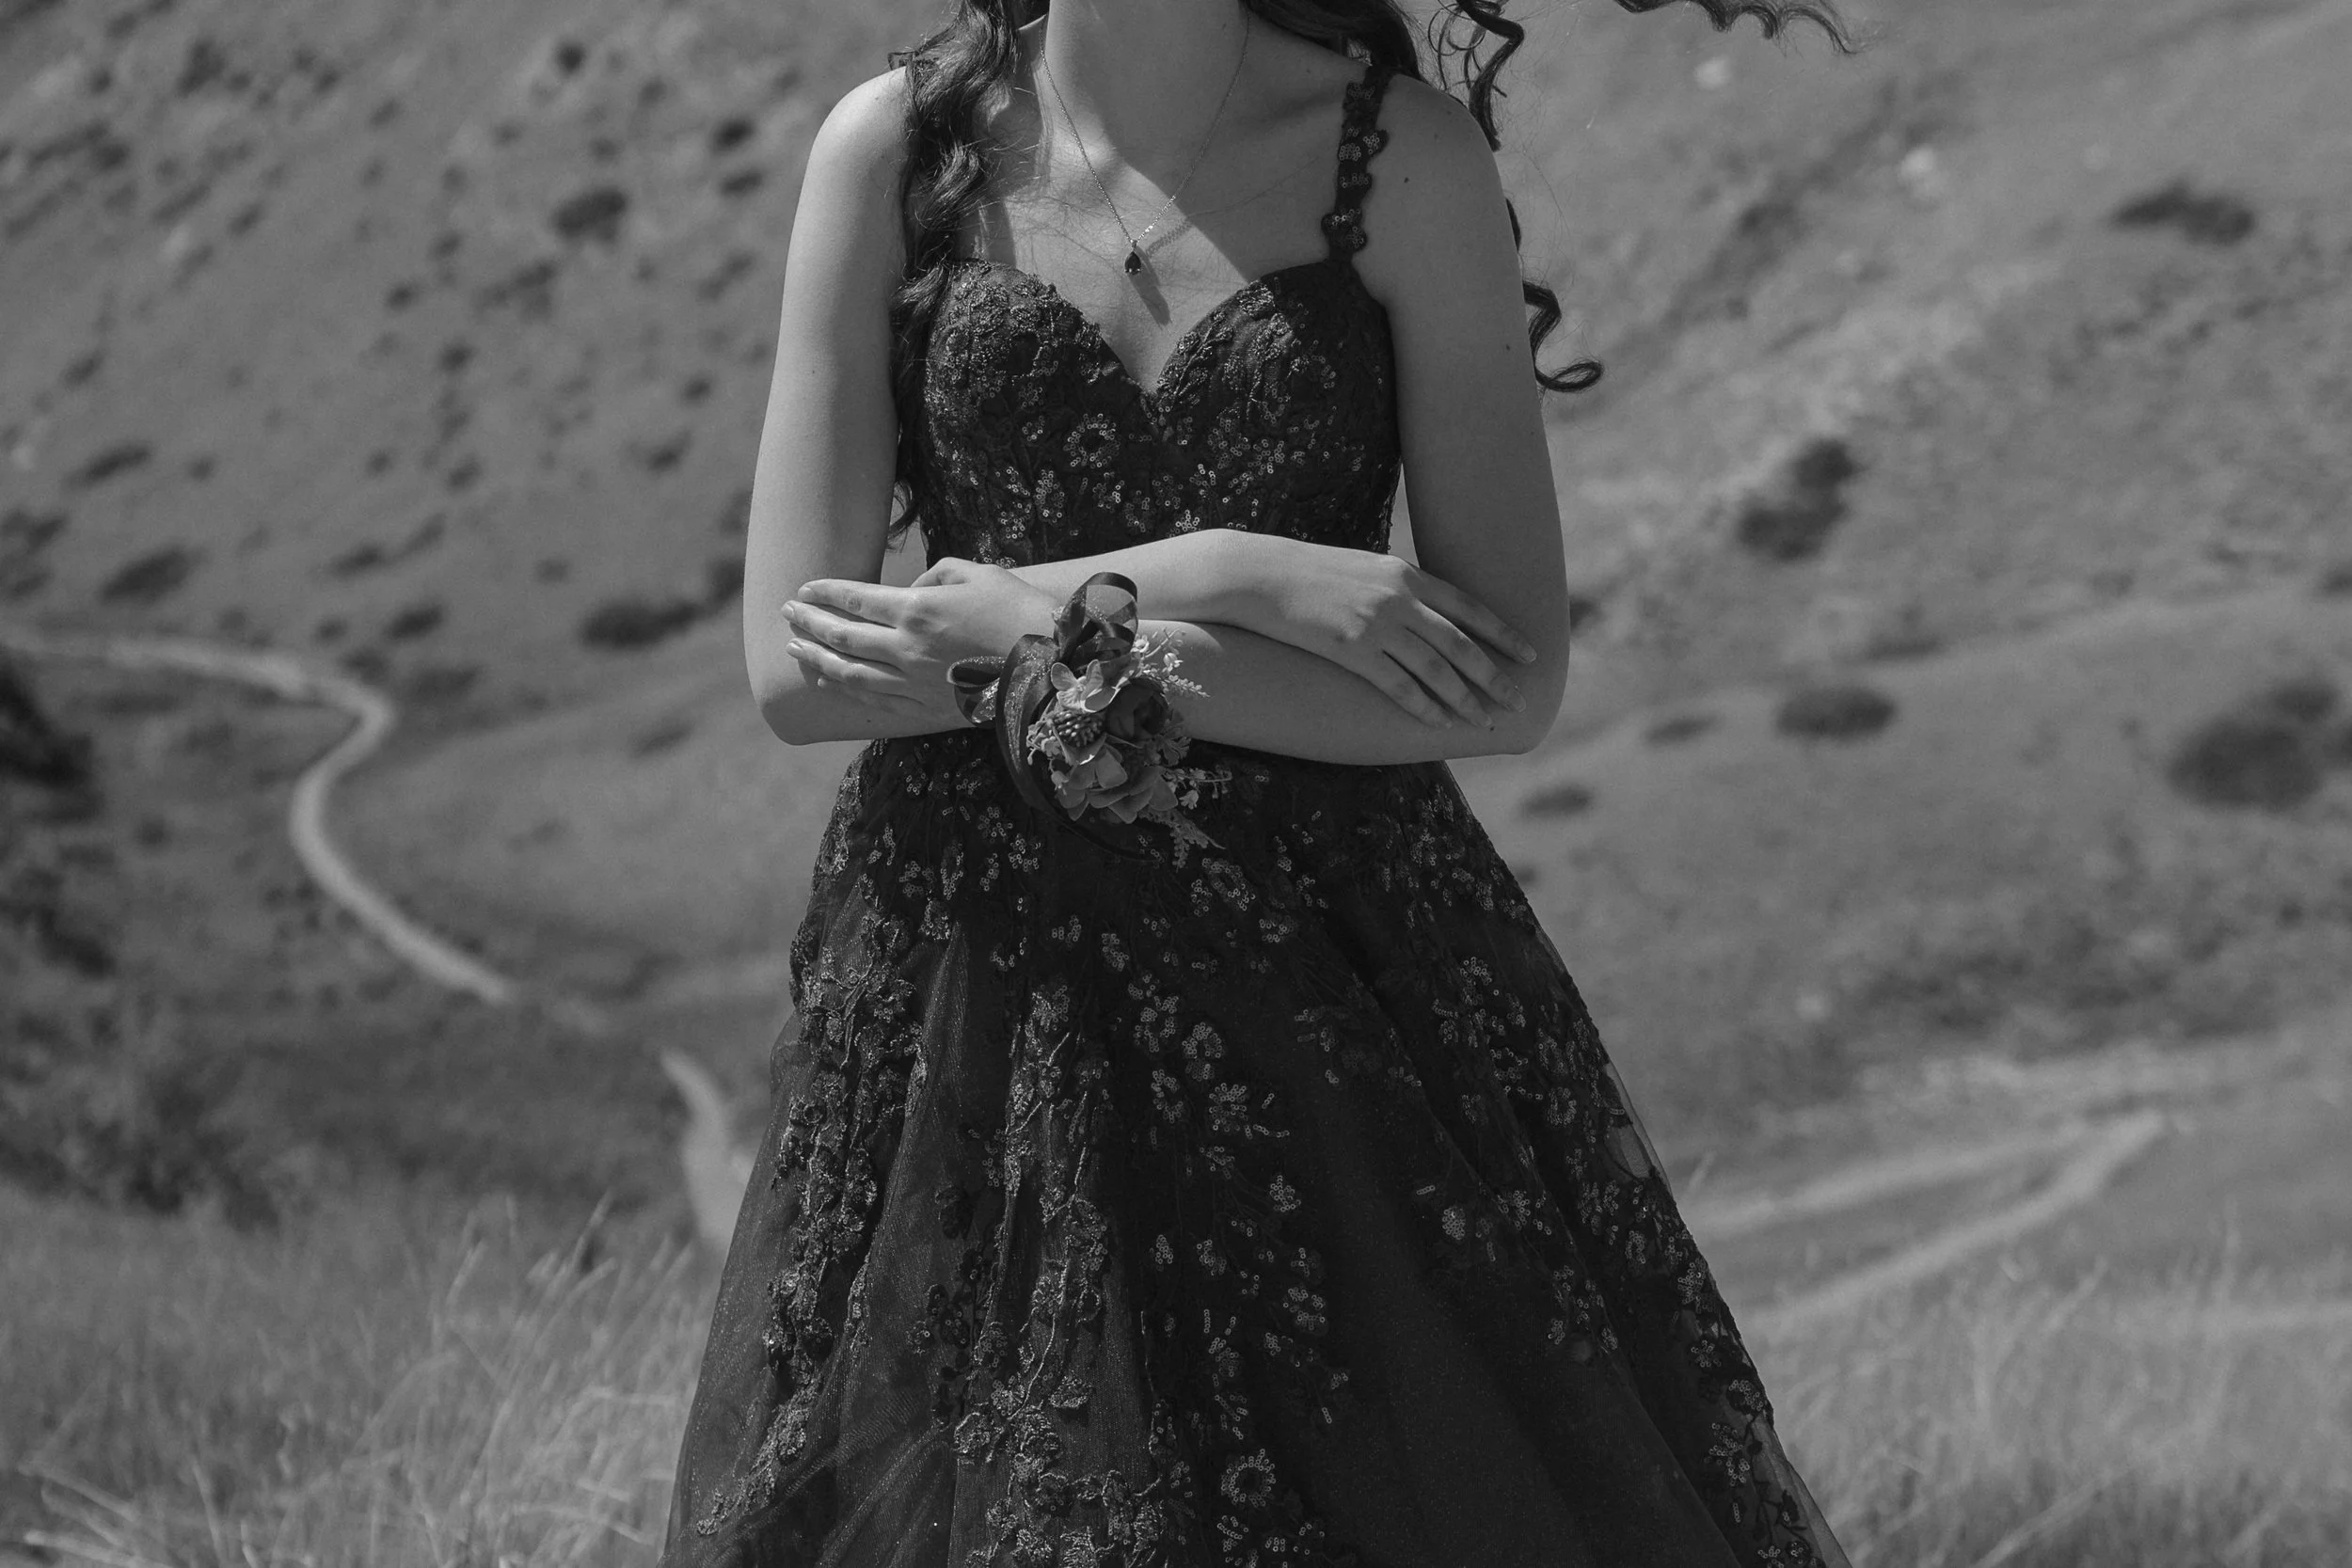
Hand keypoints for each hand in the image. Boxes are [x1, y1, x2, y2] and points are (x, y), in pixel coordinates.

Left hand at [781, 557, 1059, 725]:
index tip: (804, 588)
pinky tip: (829, 680)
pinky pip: (873, 700)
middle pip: (843, 635)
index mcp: (918, 609)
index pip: (856, 598)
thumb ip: (935, 574)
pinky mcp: (925, 708)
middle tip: (787, 612)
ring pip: (850, 672)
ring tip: (794, 648)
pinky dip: (844, 689)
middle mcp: (906, 647)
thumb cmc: (1019, 610)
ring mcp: (913, 682)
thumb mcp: (978, 573)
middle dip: (809, 622)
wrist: (1052, 665)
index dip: (826, 592)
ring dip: (817, 658)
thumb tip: (909, 589)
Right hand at [1235, 539, 1539, 728]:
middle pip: (1460, 644)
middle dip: (1494, 676)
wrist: (1261, 575)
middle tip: (1519, 701)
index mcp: (1406, 575)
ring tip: (1484, 721)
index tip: (1531, 655)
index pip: (1469, 608)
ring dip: (1465, 699)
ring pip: (1435, 669)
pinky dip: (1423, 706)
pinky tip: (1440, 723)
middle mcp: (1398, 599)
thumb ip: (1399, 589)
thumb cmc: (1310, 573)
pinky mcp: (1351, 650)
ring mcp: (1376, 625)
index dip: (1503, 634)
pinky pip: (1398, 685)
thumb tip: (1427, 614)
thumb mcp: (1364, 569)